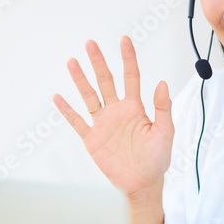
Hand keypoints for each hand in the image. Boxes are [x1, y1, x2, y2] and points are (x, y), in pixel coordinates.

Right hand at [52, 36, 173, 198]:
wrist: (142, 183)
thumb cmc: (157, 159)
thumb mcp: (165, 133)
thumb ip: (163, 108)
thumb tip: (162, 83)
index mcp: (135, 107)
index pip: (131, 76)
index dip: (128, 58)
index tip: (124, 40)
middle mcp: (117, 111)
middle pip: (105, 81)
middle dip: (98, 62)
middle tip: (90, 44)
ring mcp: (103, 123)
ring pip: (89, 96)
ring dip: (80, 80)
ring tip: (72, 62)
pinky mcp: (92, 138)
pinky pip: (77, 122)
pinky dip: (67, 110)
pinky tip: (58, 97)